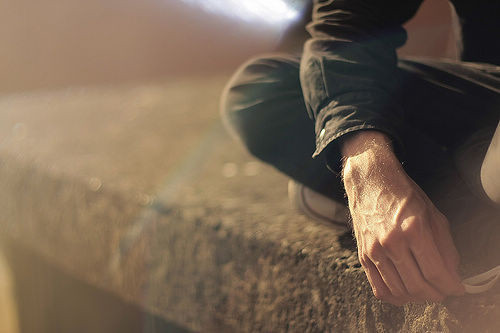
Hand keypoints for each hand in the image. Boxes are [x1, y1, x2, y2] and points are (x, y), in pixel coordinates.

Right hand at [341, 131, 464, 304]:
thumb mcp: (433, 214)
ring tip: (426, 290)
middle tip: (442, 291)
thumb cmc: (403, 195)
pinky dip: (395, 297)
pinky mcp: (363, 255)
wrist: (370, 182)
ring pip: (399, 291)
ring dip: (417, 298)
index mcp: (413, 229)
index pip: (435, 272)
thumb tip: (452, 274)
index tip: (456, 288)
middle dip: (436, 294)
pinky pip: (379, 288)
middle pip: (417, 286)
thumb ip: (445, 246)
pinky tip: (405, 292)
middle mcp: (391, 242)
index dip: (450, 286)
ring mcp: (374, 250)